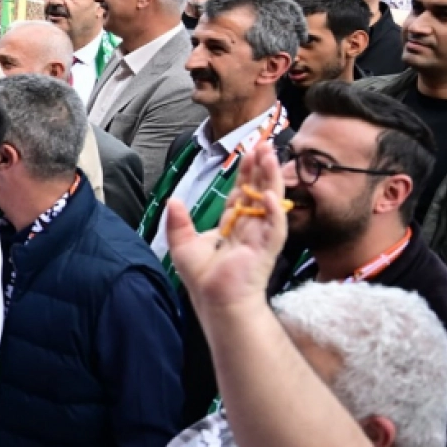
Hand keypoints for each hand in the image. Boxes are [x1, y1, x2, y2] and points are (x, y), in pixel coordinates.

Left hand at [167, 140, 286, 317]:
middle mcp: (250, 227)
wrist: (216, 301)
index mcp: (232, 224)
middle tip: (265, 144)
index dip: (245, 173)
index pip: (241, 192)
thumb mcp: (183, 245)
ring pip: (270, 202)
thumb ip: (178, 222)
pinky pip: (274, 227)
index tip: (248, 152)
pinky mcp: (266, 249)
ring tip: (270, 157)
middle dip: (262, 168)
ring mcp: (261, 236)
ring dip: (271, 179)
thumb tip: (172, 200)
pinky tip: (266, 195)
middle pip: (258, 191)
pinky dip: (272, 211)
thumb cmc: (203, 278)